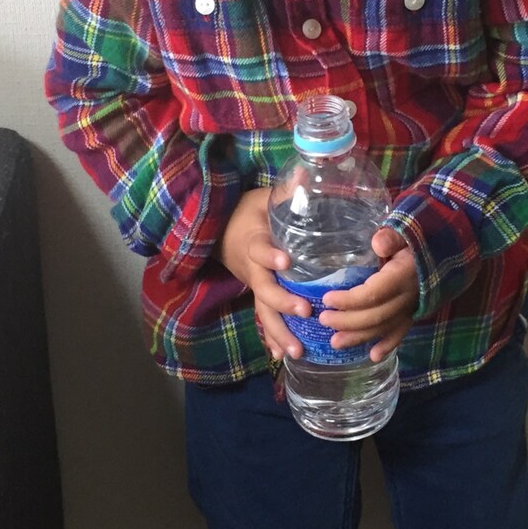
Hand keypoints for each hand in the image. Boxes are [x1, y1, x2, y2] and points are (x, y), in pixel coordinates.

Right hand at [218, 189, 309, 361]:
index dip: (270, 255)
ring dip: (278, 331)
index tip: (286, 261)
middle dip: (281, 302)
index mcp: (253, 241)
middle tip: (304, 311)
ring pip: (263, 311)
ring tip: (295, 351)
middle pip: (263, 289)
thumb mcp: (263, 198)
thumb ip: (285, 191)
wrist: (221, 231)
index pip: (260, 249)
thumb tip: (306, 172)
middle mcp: (251, 268)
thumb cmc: (248, 213)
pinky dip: (272, 338)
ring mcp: (253, 285)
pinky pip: (264, 319)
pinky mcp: (258, 295)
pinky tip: (283, 356)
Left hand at [318, 227, 418, 362]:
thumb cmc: (417, 240)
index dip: (349, 300)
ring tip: (335, 343)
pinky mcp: (413, 313)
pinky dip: (388, 345)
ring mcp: (411, 308)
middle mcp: (407, 297)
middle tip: (323, 320)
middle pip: (375, 316)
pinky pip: (400, 333)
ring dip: (359, 338)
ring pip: (384, 328)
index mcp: (402, 277)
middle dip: (347, 322)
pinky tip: (373, 356)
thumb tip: (378, 244)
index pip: (372, 294)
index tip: (327, 299)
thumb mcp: (405, 233)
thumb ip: (392, 237)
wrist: (445, 251)